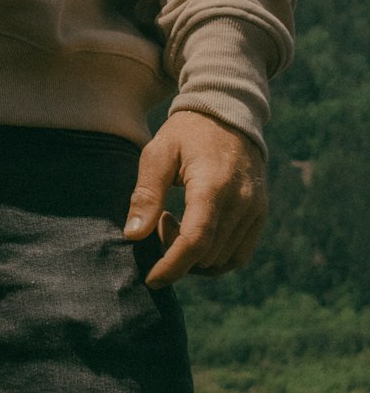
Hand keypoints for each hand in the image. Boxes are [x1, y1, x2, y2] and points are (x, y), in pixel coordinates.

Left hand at [123, 112, 267, 288]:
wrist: (228, 113)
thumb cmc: (187, 133)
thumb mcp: (159, 153)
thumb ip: (146, 194)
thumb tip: (133, 235)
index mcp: (213, 187)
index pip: (196, 241)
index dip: (172, 266)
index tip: (151, 279)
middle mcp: (241, 203)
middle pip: (207, 254)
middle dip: (176, 255)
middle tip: (160, 223)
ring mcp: (255, 210)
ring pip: (223, 259)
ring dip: (195, 257)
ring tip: (176, 222)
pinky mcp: (260, 214)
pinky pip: (239, 253)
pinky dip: (215, 256)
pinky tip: (197, 232)